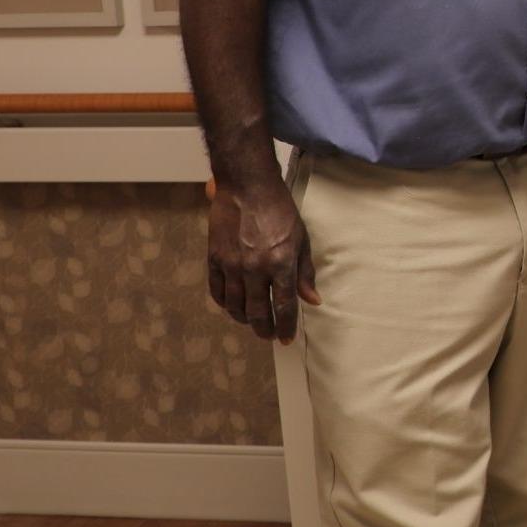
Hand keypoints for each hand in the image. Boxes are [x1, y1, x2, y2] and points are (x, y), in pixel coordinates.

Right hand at [207, 178, 320, 343]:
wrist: (247, 187)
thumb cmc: (280, 211)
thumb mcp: (301, 239)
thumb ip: (304, 273)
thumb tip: (312, 300)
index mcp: (281, 263)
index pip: (285, 306)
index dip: (286, 326)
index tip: (287, 339)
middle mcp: (255, 268)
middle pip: (258, 312)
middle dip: (264, 329)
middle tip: (269, 335)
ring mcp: (232, 264)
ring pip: (235, 306)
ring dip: (244, 319)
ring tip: (252, 322)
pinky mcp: (214, 258)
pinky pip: (217, 291)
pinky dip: (224, 304)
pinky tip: (232, 307)